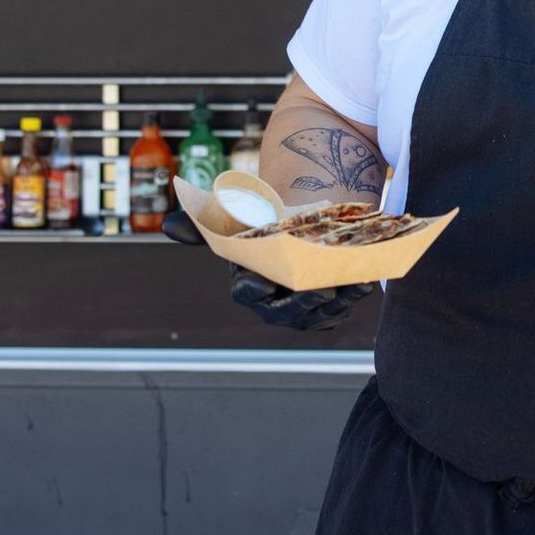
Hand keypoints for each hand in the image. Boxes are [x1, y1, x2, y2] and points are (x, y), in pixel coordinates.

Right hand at [160, 209, 375, 330]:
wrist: (299, 230)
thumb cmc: (263, 229)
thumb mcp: (235, 222)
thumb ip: (203, 224)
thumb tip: (169, 226)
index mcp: (247, 285)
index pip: (246, 292)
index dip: (255, 288)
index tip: (264, 280)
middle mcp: (273, 304)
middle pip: (287, 310)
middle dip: (303, 302)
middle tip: (318, 290)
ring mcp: (301, 310)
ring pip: (318, 312)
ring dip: (336, 302)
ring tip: (350, 286)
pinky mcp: (327, 309)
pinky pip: (341, 308)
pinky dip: (354, 297)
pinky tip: (365, 283)